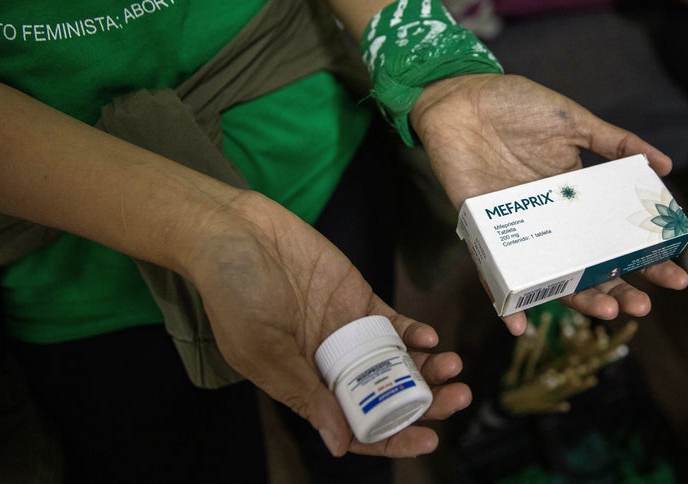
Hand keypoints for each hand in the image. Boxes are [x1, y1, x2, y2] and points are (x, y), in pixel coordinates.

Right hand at [182, 191, 470, 456]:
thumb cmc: (232, 291)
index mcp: (303, 384)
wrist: (233, 230)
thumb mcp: (262, 348)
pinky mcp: (356, 297)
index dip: (391, 437)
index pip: (354, 424)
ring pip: (397, 361)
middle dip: (424, 402)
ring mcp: (346, 330)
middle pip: (385, 395)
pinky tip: (430, 337)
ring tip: (452, 367)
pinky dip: (414, 333)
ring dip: (427, 368)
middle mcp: (329, 363)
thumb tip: (340, 443)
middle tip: (455, 397)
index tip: (426, 438)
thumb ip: (304, 392)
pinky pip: (393, 323)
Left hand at [410, 74, 687, 334]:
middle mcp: (545, 216)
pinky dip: (501, 297)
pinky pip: (490, 269)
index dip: (641, 257)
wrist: (459, 97)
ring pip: (545, 272)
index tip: (673, 277)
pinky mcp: (480, 228)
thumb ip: (615, 142)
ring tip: (604, 311)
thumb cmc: (513, 105)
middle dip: (615, 287)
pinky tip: (518, 322)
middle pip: (583, 261)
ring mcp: (514, 225)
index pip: (610, 233)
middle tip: (641, 306)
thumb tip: (665, 165)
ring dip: (573, 297)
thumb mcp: (572, 121)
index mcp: (570, 193)